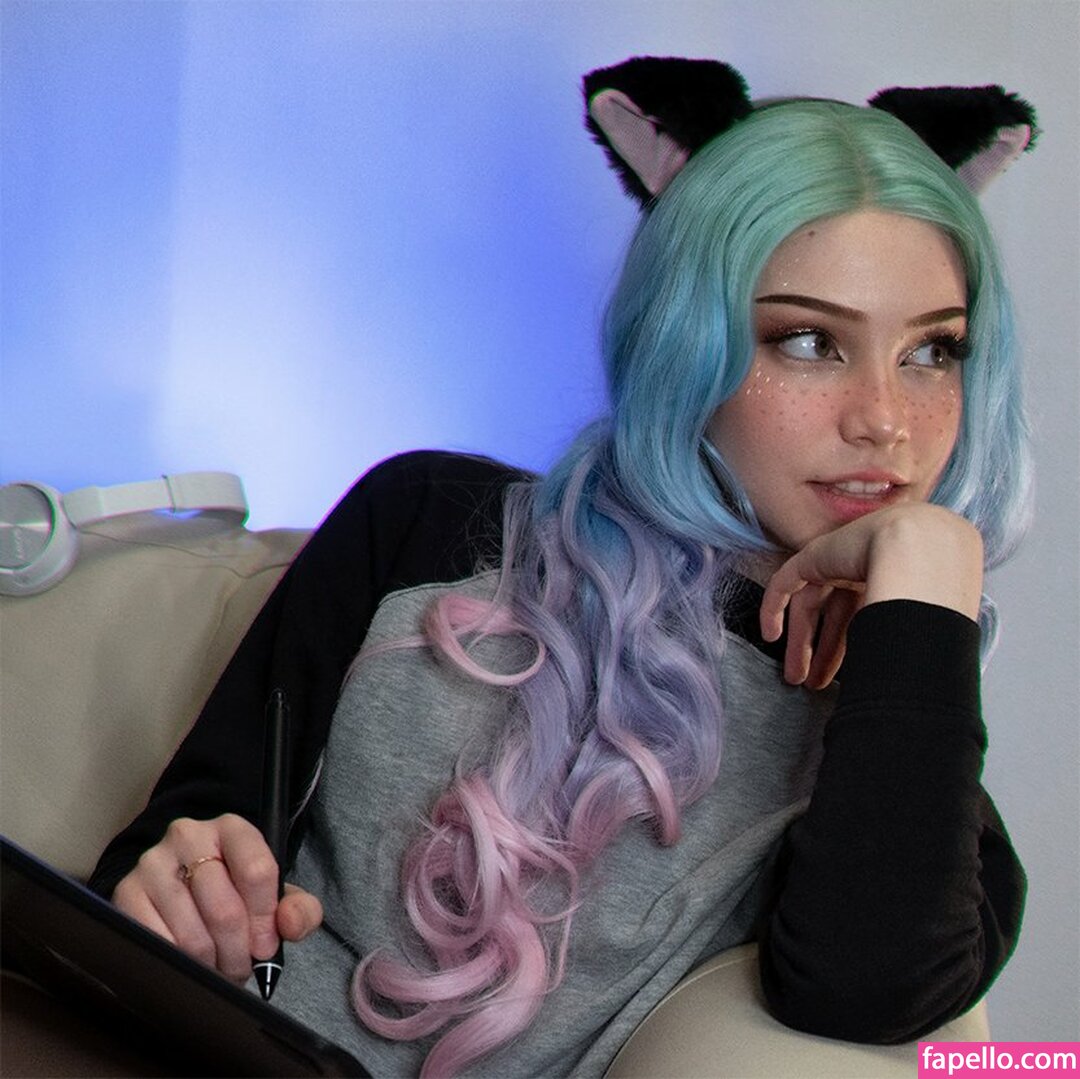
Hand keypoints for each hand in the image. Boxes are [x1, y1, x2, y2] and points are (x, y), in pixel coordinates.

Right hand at [112, 814, 322, 984]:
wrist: (182, 884)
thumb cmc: (235, 891)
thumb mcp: (274, 896)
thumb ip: (298, 910)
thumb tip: (291, 924)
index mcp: (232, 828)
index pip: (257, 872)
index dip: (265, 919)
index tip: (266, 944)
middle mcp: (189, 836)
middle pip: (225, 909)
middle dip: (238, 950)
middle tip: (241, 966)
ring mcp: (153, 862)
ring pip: (191, 933)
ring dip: (210, 962)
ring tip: (218, 965)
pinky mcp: (126, 892)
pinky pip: (157, 943)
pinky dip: (179, 963)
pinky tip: (188, 961)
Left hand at [760, 504, 983, 686]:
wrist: (923, 548)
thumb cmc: (936, 586)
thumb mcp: (922, 617)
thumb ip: (906, 638)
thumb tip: (910, 684)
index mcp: (896, 575)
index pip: (865, 616)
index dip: (852, 648)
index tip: (846, 679)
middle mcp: (866, 566)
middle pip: (837, 613)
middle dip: (826, 651)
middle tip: (815, 684)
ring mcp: (839, 557)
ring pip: (811, 603)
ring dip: (802, 641)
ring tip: (795, 676)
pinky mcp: (814, 554)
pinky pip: (784, 582)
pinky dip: (773, 608)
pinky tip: (769, 634)